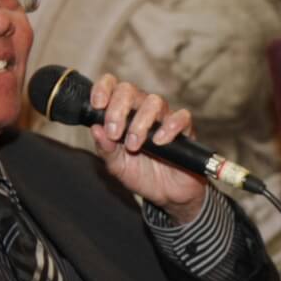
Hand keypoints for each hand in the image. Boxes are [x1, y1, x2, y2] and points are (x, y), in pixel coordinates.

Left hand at [87, 72, 206, 220]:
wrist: (166, 194)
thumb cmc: (141, 174)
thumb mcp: (116, 166)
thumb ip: (105, 149)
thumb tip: (95, 129)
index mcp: (123, 113)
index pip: (112, 86)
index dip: (103, 88)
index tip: (97, 105)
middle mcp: (142, 111)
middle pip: (130, 90)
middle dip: (118, 109)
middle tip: (114, 133)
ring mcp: (164, 118)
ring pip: (154, 101)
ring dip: (141, 122)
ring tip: (134, 145)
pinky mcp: (184, 130)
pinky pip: (181, 117)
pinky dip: (170, 126)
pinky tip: (160, 142)